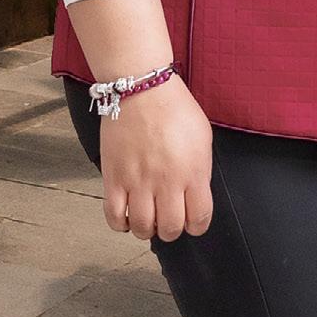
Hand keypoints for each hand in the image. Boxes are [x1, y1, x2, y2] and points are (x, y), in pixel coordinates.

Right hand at [98, 71, 215, 241]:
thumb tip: (194, 194)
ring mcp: (138, 180)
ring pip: (143, 227)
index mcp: (193, 173)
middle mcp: (166, 181)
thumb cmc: (173, 108)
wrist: (141, 87)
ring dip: (147, 229)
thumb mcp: (202, 138)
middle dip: (171, 230)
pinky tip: (126, 215)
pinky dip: (121, 224)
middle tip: (167, 219)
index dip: (197, 225)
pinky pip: (114, 215)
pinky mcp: (113, 176)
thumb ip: (200, 171)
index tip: (191, 220)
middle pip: (171, 228)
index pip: (200, 220)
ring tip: (146, 218)